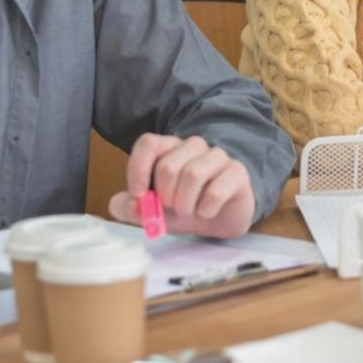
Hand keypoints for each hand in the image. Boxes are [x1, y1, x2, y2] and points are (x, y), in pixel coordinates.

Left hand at [110, 134, 255, 238]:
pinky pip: (216, 189)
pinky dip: (206, 208)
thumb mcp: (152, 211)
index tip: (139, 195)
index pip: (148, 143)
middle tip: (171, 208)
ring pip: (192, 174)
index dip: (138, 169)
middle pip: (168, 166)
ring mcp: (217, 156)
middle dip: (165, 196)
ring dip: (185, 203)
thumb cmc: (184, 207)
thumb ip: (130, 207)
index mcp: (169, 149)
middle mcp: (193, 146)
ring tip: (189, 211)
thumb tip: (125, 204)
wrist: (220, 219)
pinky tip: (207, 212)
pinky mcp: (237, 172)